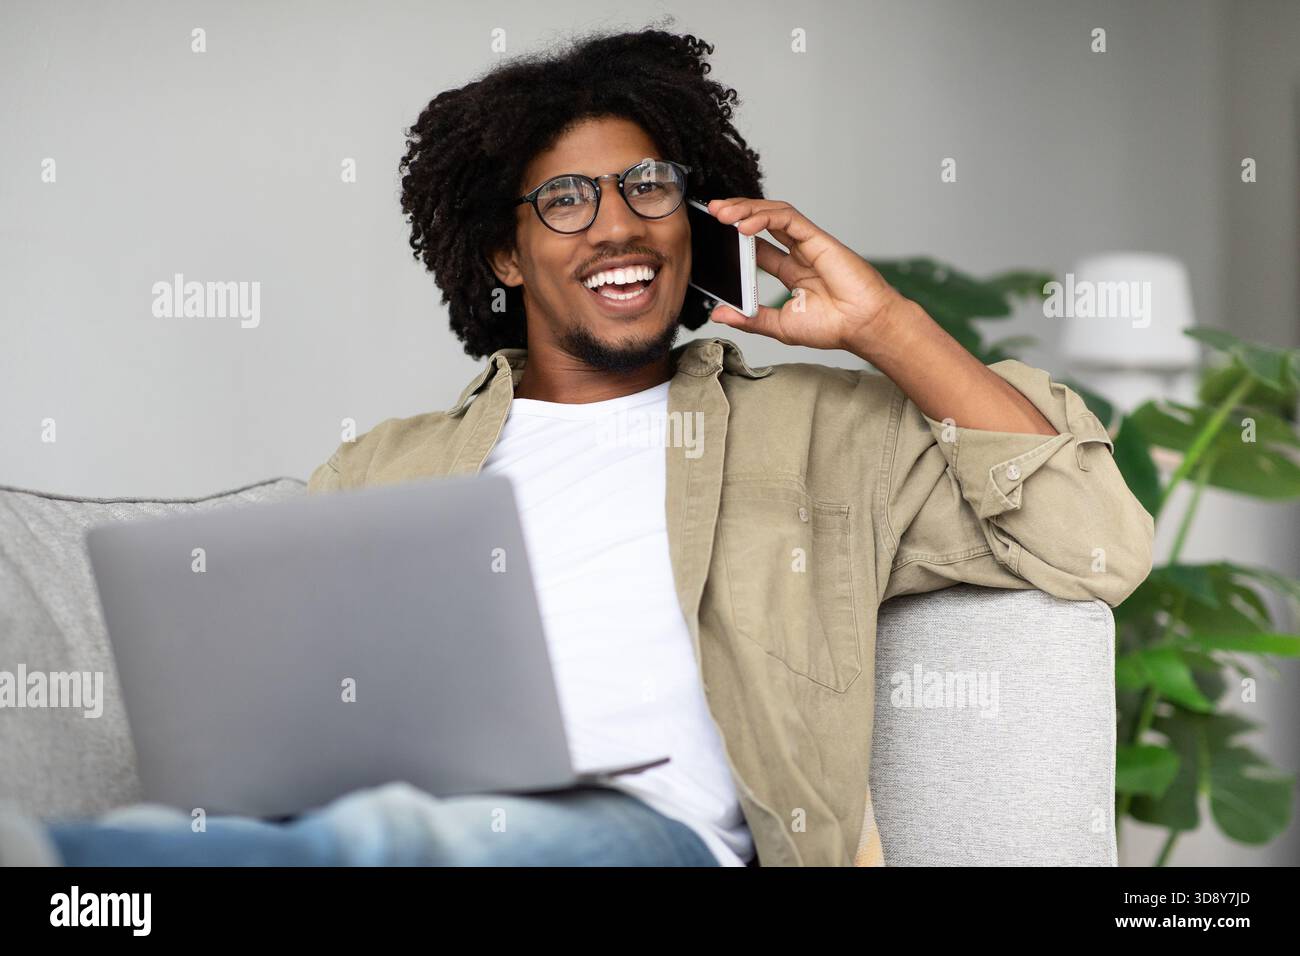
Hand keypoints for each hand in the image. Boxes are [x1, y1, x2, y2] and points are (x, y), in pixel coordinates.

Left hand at [704, 198, 906, 352]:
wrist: (863, 326)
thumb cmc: (832, 327)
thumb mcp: (779, 325)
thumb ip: (750, 318)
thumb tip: (719, 314)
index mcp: (792, 271)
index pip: (758, 246)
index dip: (735, 238)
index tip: (712, 235)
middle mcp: (799, 253)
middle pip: (763, 223)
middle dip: (736, 214)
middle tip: (712, 212)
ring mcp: (809, 244)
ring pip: (773, 214)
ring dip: (746, 209)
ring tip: (722, 212)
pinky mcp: (817, 238)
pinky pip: (787, 219)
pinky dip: (765, 217)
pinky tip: (745, 225)